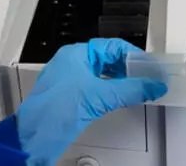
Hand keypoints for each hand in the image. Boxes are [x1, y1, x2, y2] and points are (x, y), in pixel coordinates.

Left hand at [16, 38, 167, 164]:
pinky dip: (113, 93)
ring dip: (122, 81)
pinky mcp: (72, 99)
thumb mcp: (99, 96)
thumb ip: (130, 89)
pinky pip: (98, 89)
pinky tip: (122, 99)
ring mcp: (72, 82)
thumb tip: (152, 84)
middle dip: (129, 69)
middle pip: (109, 60)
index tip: (150, 67)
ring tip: (139, 88)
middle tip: (148, 78)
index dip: (133, 56)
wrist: (33, 139)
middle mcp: (73, 64)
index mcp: (76, 55)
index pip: (112, 46)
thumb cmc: (51, 112)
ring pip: (104, 75)